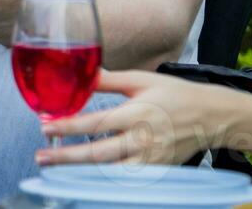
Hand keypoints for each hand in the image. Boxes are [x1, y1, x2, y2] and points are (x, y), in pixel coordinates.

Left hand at [34, 70, 235, 165]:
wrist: (210, 116)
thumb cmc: (174, 94)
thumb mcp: (141, 79)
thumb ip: (109, 79)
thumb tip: (81, 72)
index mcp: (137, 113)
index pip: (95, 122)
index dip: (68, 126)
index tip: (45, 126)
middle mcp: (142, 139)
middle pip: (98, 154)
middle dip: (66, 157)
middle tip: (41, 156)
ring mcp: (149, 160)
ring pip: (109, 172)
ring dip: (81, 171)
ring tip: (55, 169)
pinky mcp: (155, 171)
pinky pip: (125, 179)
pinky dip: (104, 179)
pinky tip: (84, 176)